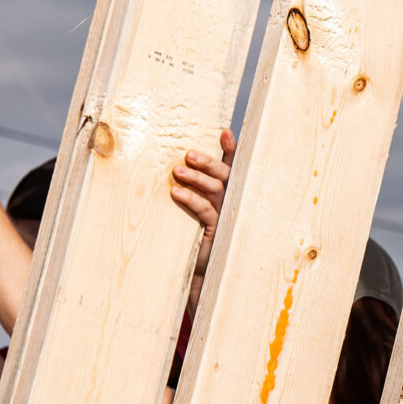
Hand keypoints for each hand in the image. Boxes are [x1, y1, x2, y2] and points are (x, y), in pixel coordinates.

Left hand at [172, 128, 235, 309]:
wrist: (195, 271)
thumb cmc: (191, 235)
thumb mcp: (192, 209)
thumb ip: (189, 188)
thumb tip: (171, 164)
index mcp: (227, 192)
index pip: (231, 167)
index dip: (230, 150)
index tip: (223, 133)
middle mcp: (230, 201)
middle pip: (225, 176)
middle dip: (208, 163)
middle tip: (188, 154)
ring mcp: (225, 216)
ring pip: (216, 190)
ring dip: (197, 178)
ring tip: (177, 170)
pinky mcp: (216, 232)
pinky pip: (205, 211)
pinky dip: (191, 199)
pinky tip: (177, 193)